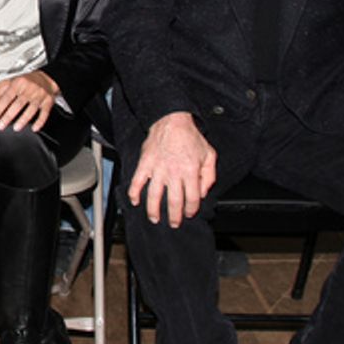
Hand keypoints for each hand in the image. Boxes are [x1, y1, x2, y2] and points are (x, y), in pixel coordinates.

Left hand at [0, 70, 57, 131]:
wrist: (45, 78)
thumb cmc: (25, 81)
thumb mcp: (9, 82)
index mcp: (18, 83)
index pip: (6, 97)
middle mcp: (29, 88)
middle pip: (18, 104)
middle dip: (8, 117)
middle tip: (0, 126)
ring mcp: (39, 95)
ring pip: (31, 109)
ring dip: (23, 120)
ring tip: (15, 128)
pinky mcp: (48, 101)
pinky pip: (45, 112)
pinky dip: (40, 121)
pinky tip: (34, 128)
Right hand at [127, 112, 215, 227]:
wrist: (172, 120)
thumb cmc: (190, 137)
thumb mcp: (209, 155)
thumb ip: (209, 176)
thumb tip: (203, 193)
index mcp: (191, 171)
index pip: (192, 198)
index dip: (191, 209)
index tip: (189, 213)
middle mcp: (174, 172)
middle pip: (174, 201)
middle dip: (174, 216)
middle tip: (173, 223)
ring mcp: (157, 169)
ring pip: (154, 196)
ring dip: (154, 210)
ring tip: (154, 218)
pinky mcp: (145, 163)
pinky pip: (137, 181)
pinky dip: (134, 193)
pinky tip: (135, 201)